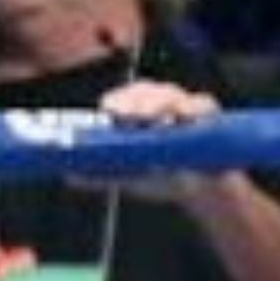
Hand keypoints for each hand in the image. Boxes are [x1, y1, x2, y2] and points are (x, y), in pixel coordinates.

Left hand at [67, 76, 229, 204]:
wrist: (201, 189)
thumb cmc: (161, 174)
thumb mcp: (131, 177)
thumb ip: (101, 176)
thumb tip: (69, 177)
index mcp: (136, 113)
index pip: (123, 98)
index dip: (116, 100)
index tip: (109, 110)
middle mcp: (159, 104)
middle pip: (146, 91)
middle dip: (137, 101)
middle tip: (130, 116)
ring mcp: (185, 106)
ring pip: (172, 94)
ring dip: (163, 103)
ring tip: (157, 119)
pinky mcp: (210, 116)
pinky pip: (204, 105)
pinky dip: (195, 109)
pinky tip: (187, 118)